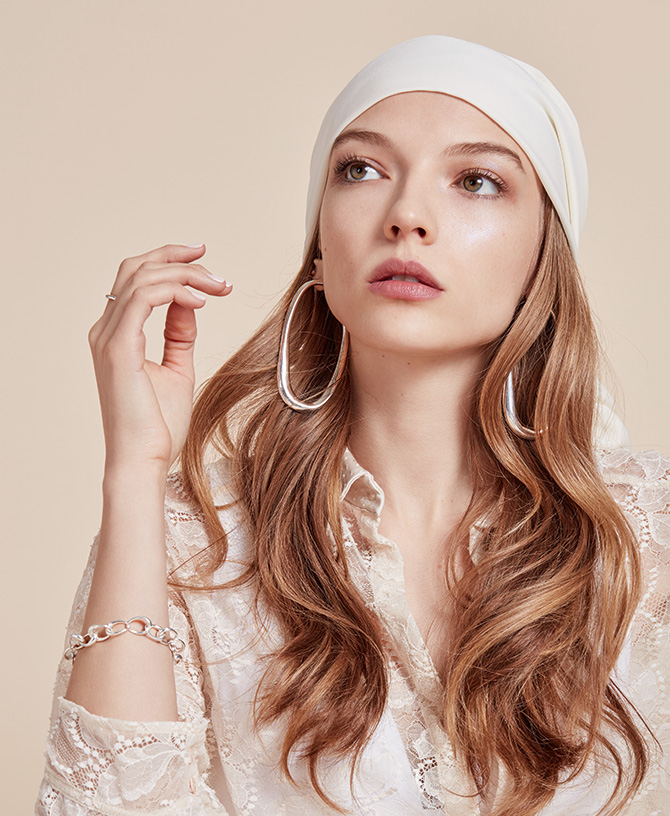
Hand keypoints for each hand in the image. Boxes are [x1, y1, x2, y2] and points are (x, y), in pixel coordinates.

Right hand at [88, 243, 231, 474]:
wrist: (144, 459)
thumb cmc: (158, 426)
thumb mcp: (177, 369)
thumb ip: (179, 335)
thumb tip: (189, 304)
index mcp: (116, 334)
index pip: (136, 280)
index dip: (169, 262)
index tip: (205, 261)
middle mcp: (106, 330)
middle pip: (136, 269)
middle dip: (176, 257)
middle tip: (213, 263)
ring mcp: (108, 337)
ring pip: (142, 278)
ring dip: (185, 274)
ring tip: (218, 285)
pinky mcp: (118, 348)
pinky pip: (142, 297)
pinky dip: (173, 290)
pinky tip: (201, 300)